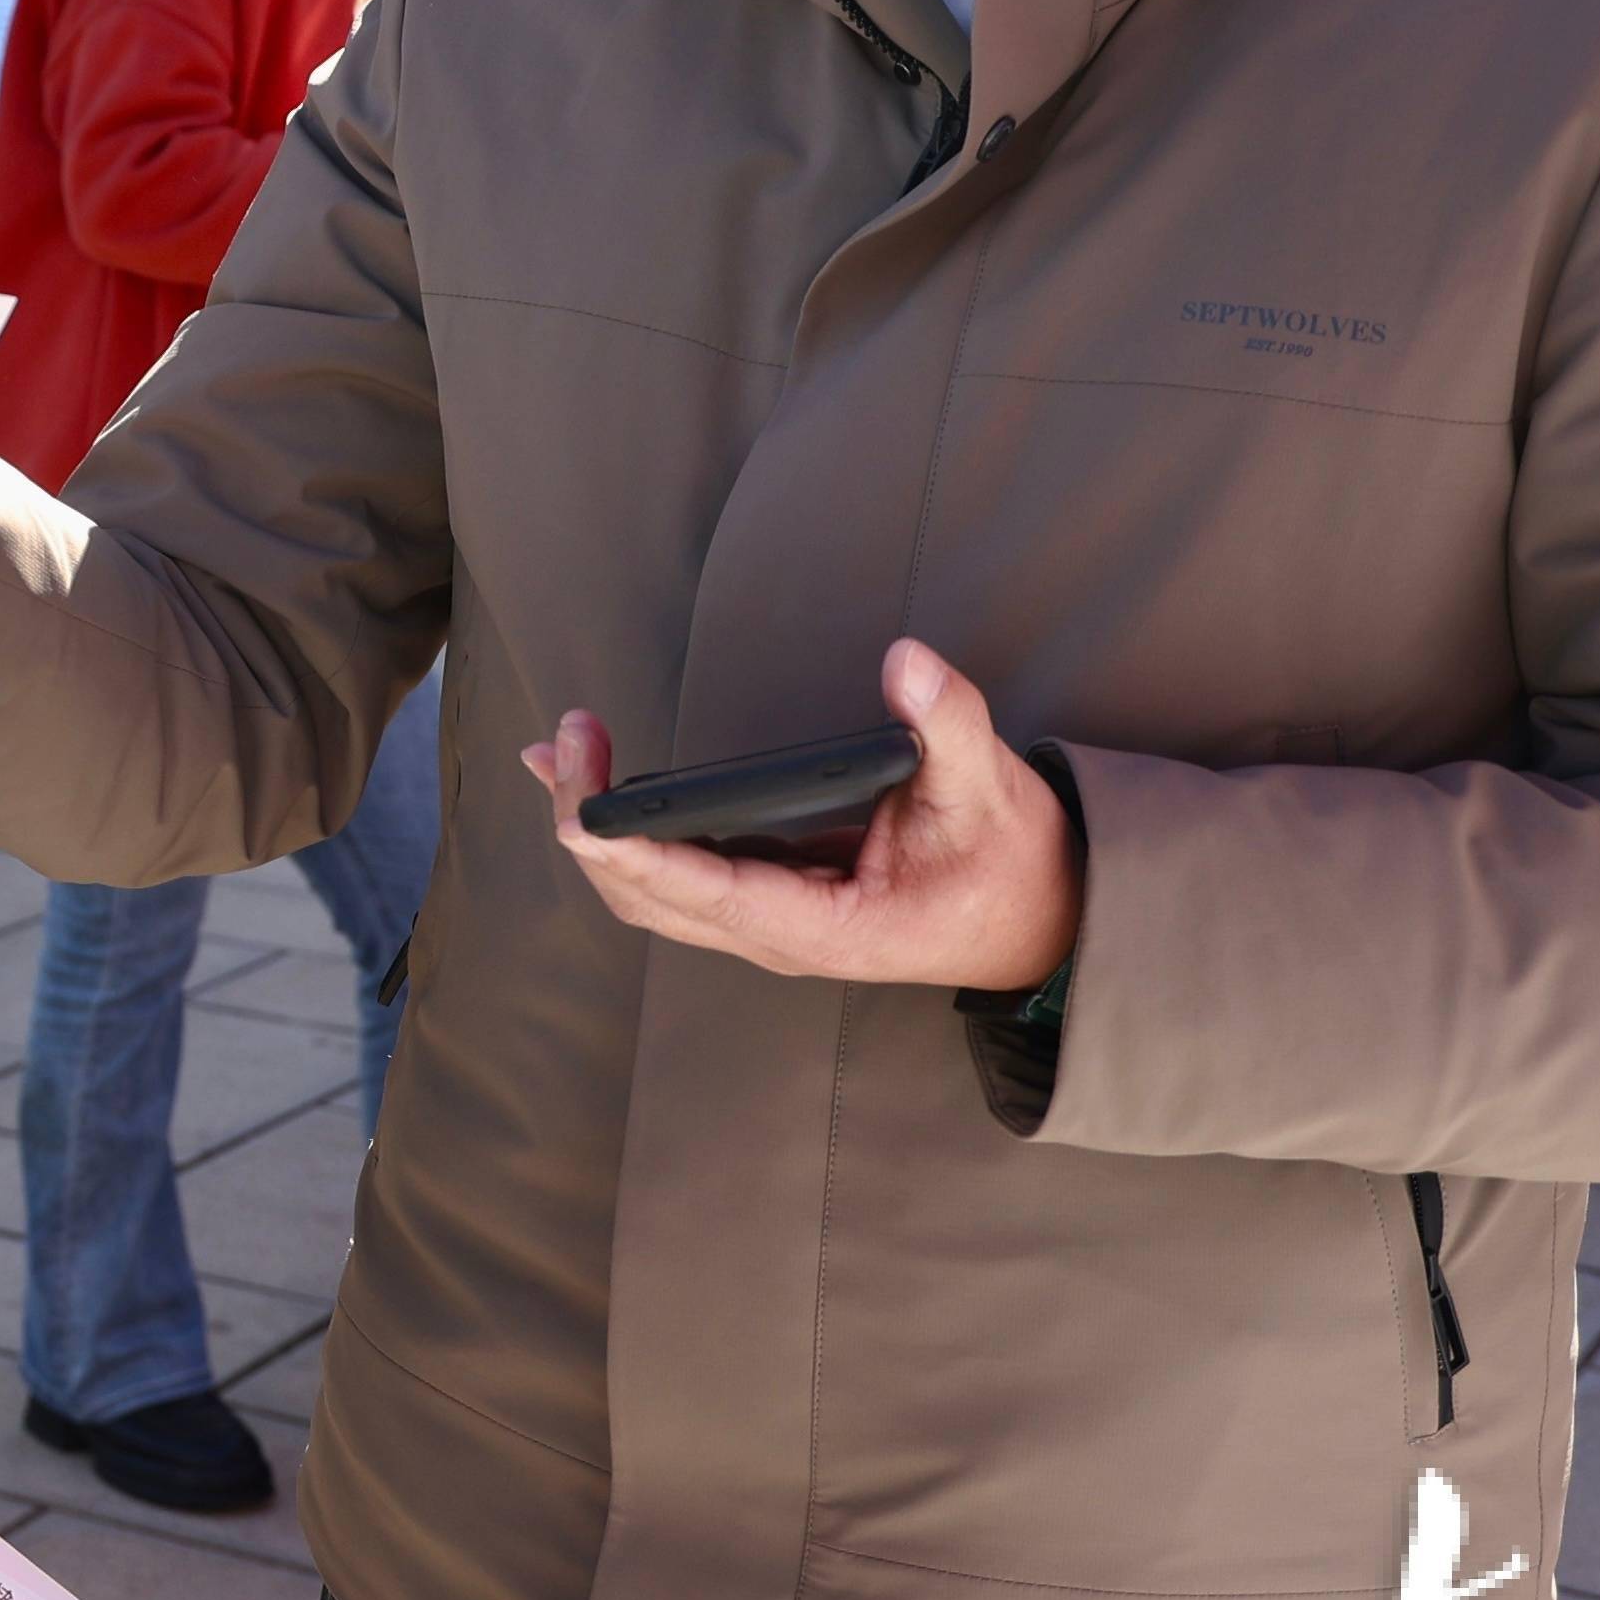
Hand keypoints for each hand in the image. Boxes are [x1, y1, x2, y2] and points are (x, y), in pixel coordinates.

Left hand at [522, 638, 1079, 996]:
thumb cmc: (1012, 864)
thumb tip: (908, 663)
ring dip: (596, 830)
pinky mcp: (768, 901)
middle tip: (567, 743)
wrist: (1042, 924)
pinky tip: (597, 789)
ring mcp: (768, 924)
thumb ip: (950, 725)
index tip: (579, 815)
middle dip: (593, 828)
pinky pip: (678, 878)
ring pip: (654, 895)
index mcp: (828, 927)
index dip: (637, 856)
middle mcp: (781, 936)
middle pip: (652, 900)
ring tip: (556, 755)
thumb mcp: (992, 789)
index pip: (709, 894)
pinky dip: (628, 835)